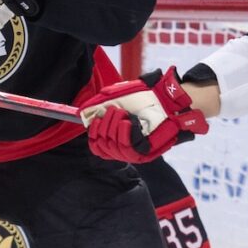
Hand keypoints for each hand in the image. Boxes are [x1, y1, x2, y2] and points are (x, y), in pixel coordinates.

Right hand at [79, 67, 208, 162]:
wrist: (166, 100)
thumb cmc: (143, 97)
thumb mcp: (117, 96)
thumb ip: (98, 103)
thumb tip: (81, 112)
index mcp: (115, 136)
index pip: (96, 146)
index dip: (93, 134)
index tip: (96, 120)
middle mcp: (123, 146)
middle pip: (102, 145)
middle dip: (105, 125)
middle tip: (116, 111)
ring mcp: (134, 150)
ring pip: (113, 147)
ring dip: (115, 126)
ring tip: (125, 114)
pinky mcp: (145, 152)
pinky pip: (127, 148)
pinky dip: (125, 132)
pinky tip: (130, 122)